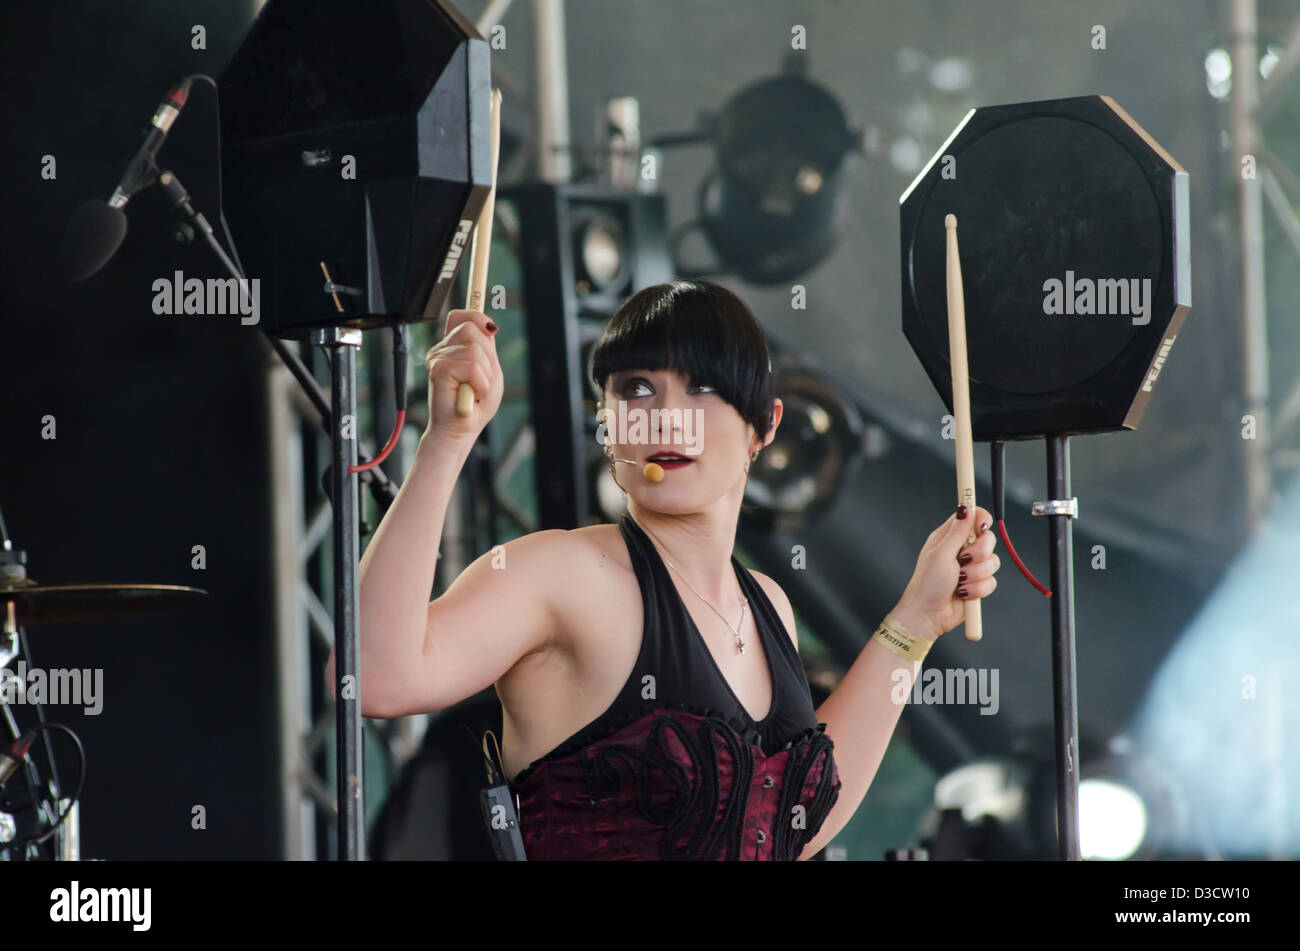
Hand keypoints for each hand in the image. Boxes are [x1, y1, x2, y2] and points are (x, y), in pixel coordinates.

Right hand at [424, 309, 503, 447]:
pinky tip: (471, 394)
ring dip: (484, 374)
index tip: (491, 330)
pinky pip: (471, 366)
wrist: (460, 429)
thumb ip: (486, 347)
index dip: (477, 316)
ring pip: (474, 348)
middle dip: (486, 355)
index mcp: (453, 346)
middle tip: (481, 379)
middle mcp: (442, 349)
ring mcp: (437, 358)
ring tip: (475, 389)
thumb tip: (487, 324)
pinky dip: (480, 383)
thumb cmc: (476, 403)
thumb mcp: (489, 369)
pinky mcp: (438, 370)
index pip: (460, 316)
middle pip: (471, 327)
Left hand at [892, 505, 999, 641]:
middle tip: (963, 561)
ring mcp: (971, 567)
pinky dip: (977, 590)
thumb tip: (965, 508)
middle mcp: (962, 549)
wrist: (929, 614)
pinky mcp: (978, 583)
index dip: (981, 518)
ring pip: (993, 562)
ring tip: (959, 582)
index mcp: (949, 536)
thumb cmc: (927, 584)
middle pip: (989, 539)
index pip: (973, 516)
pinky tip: (962, 593)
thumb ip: (957, 532)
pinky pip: (992, 582)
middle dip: (979, 554)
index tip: (982, 527)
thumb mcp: (941, 554)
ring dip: (975, 575)